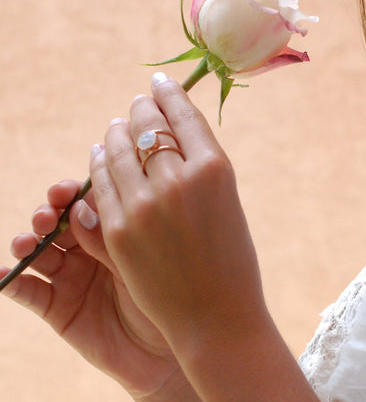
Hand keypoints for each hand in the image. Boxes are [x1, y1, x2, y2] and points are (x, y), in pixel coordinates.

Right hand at [2, 179, 179, 398]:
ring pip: (37, 252)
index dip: (70, 194)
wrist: (165, 353)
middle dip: (47, 215)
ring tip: (27, 244)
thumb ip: (108, 240)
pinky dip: (10, 281)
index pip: (83, 203)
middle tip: (48, 217)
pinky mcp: (55, 307)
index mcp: (111, 231)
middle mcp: (85, 249)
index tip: (65, 192)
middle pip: (56, 223)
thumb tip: (77, 209)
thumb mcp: (138, 265)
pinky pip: (26, 291)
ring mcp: (68, 277)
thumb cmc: (164, 298)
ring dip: (26, 242)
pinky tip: (2, 274)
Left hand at [88, 75, 267, 354]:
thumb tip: (171, 133)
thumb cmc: (230, 261)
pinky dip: (98, 166)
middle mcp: (178, 180)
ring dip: (115, 134)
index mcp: (214, 169)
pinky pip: (99, 185)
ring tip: (116, 128)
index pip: (182, 115)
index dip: (168, 94)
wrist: (215, 317)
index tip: (160, 84)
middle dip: (140, 110)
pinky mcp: (117, 230)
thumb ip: (200, 168)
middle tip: (138, 104)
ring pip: (116, 150)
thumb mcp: (227, 203)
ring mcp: (144, 205)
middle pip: (146, 126)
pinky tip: (99, 157)